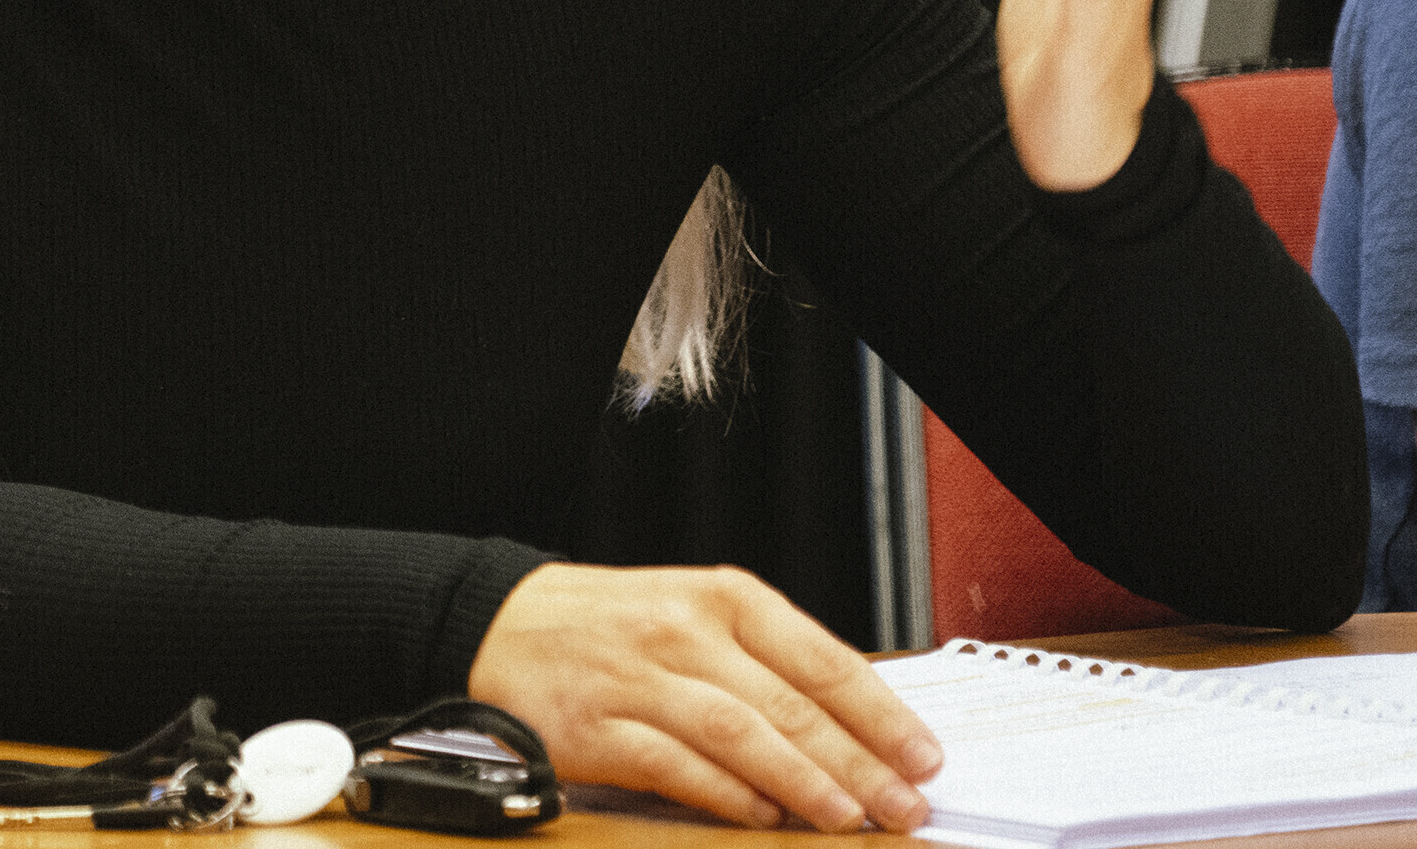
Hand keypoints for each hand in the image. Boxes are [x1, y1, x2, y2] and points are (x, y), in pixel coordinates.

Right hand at [468, 563, 940, 832]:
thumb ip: (762, 662)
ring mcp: (636, 680)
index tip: (923, 755)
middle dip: (858, 762)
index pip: (818, 656)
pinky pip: (674, 766)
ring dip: (802, 783)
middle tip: (904, 805)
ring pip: (738, 733)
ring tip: (849, 818)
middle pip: (787, 703)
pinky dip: (726, 796)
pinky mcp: (596, 727)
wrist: (493, 621)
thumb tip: (850, 729)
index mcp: (716, 597)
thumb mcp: (689, 613)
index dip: (878, 712)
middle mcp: (680, 631)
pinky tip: (763, 819)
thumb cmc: (604, 624)